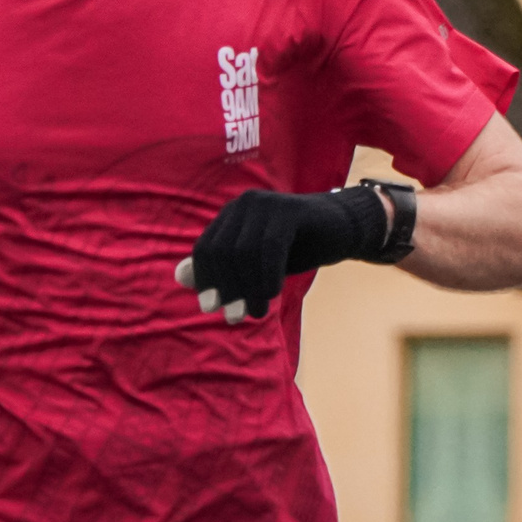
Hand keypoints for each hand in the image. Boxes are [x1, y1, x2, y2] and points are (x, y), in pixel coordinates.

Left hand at [173, 186, 390, 324]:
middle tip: (235, 317)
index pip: (205, 249)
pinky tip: (273, 294)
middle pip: (222, 252)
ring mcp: (266, 204)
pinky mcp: (290, 210)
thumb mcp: (254, 264)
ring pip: (245, 252)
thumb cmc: (295, 248)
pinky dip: (267, 276)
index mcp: (231, 215)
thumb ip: (222, 269)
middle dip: (227, 288)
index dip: (205, 279)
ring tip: (256, 312)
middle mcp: (243, 204)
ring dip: (249, 288)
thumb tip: (180, 276)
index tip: (210, 309)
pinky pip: (270, 248)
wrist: (341, 230)